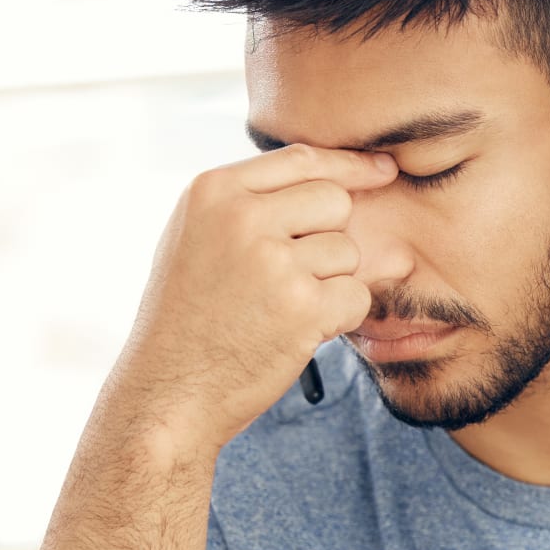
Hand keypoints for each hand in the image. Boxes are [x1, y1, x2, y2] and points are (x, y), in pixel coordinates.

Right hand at [108, 143, 396, 451]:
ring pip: (348, 251)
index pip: (301, 159)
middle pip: (334, 201)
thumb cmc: (186, 319)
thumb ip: (253, 203)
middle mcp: (242, 217)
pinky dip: (340, 317)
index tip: (381, 170)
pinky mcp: (302, 307)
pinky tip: (299, 332)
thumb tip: (345, 183)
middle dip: (330, 237)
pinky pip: (356, 295)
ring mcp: (273, 261)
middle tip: (294, 277)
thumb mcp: (197, 238)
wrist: (168, 390)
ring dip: (331, 283)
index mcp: (212, 191)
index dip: (349, 165)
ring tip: (281, 310)